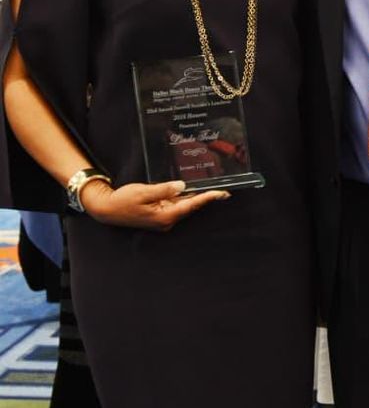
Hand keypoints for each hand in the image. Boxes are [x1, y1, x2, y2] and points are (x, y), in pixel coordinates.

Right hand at [79, 178, 230, 231]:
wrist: (106, 209)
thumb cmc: (123, 200)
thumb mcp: (143, 191)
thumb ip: (164, 189)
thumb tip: (182, 186)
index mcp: (165, 216)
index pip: (191, 205)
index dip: (208, 198)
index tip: (222, 194)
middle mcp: (167, 221)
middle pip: (190, 207)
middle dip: (205, 198)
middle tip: (223, 191)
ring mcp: (163, 220)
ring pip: (183, 207)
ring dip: (195, 198)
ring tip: (212, 190)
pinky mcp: (159, 216)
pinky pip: (175, 206)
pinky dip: (184, 199)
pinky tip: (191, 191)